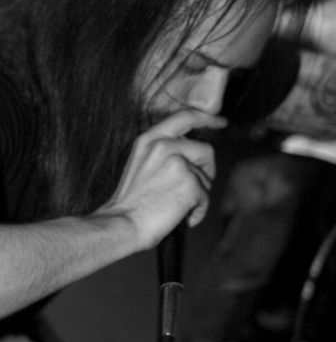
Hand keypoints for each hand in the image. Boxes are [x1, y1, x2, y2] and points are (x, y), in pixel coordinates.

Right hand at [94, 110, 225, 250]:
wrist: (122, 225)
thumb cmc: (130, 203)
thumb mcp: (140, 164)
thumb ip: (162, 152)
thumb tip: (190, 153)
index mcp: (149, 139)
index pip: (185, 117)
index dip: (207, 118)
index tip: (220, 121)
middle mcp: (164, 146)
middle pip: (205, 149)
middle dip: (207, 169)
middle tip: (198, 185)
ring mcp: (178, 164)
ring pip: (206, 178)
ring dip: (197, 195)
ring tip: (176, 207)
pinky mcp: (190, 185)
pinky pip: (205, 199)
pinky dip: (197, 211)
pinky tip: (182, 217)